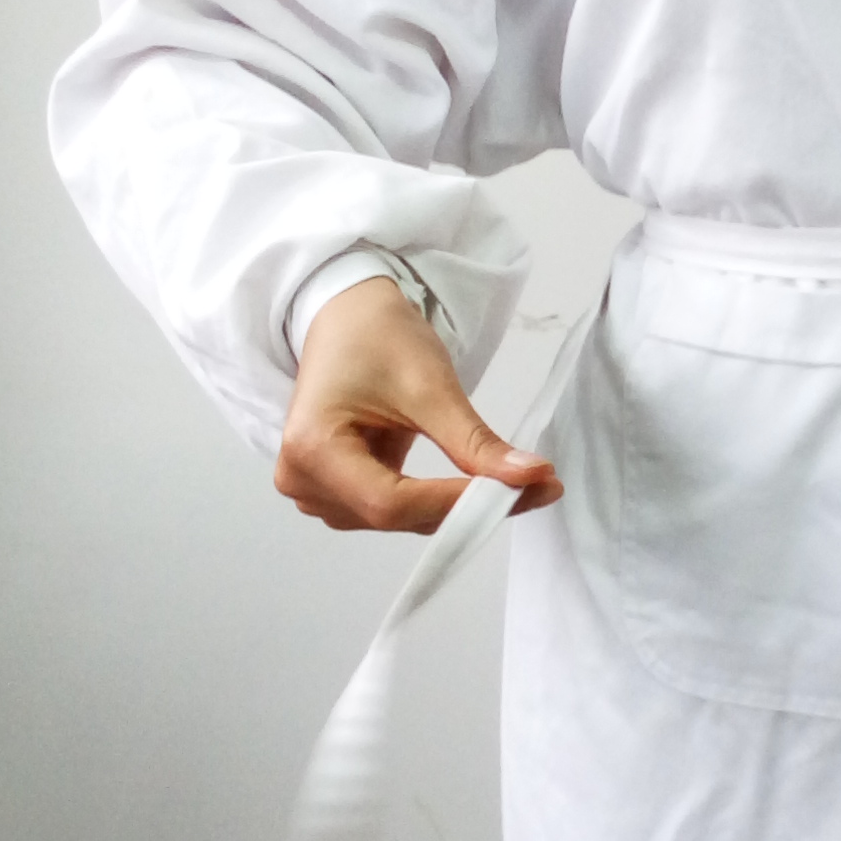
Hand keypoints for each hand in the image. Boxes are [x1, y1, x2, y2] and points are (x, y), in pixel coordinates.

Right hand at [275, 275, 560, 532]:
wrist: (348, 318)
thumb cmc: (375, 338)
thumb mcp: (430, 385)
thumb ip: (475, 442)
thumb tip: (531, 478)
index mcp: (311, 448)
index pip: (390, 502)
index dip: (455, 503)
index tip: (519, 491)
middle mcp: (303, 480)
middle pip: (395, 517)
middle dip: (467, 508)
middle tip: (537, 488)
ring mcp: (316, 490)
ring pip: (400, 521)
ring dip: (457, 509)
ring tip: (515, 484)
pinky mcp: (338, 491)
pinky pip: (396, 511)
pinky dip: (439, 501)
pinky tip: (480, 485)